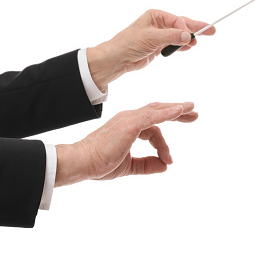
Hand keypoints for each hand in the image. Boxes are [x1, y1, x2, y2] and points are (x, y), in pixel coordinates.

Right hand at [54, 102, 196, 185]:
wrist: (83, 162)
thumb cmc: (99, 163)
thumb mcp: (129, 166)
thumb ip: (146, 165)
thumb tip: (165, 166)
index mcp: (128, 126)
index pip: (152, 128)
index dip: (163, 144)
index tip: (169, 160)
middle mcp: (129, 118)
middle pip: (158, 111)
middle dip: (177, 111)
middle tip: (193, 113)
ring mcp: (129, 119)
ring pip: (157, 110)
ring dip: (176, 109)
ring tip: (192, 110)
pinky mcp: (131, 124)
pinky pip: (153, 115)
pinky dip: (167, 112)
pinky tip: (180, 110)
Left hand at [86, 9, 215, 89]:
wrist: (117, 58)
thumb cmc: (129, 43)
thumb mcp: (151, 38)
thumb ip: (171, 36)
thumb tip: (189, 36)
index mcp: (155, 15)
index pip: (177, 20)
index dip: (187, 28)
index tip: (193, 37)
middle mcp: (158, 23)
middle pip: (181, 25)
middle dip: (196, 28)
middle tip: (212, 30)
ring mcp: (158, 35)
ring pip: (179, 35)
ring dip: (188, 39)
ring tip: (200, 41)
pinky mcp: (158, 46)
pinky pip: (174, 44)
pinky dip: (182, 46)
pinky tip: (189, 47)